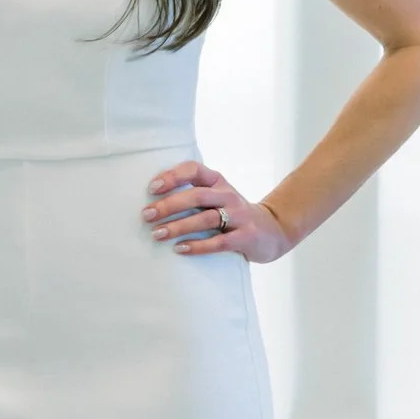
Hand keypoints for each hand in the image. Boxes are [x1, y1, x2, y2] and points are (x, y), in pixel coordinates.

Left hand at [140, 159, 292, 264]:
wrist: (272, 231)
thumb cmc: (232, 213)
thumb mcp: (216, 197)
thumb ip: (192, 195)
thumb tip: (152, 202)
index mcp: (217, 181)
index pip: (194, 169)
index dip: (172, 176)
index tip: (151, 188)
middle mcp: (228, 195)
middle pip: (196, 196)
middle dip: (169, 205)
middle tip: (146, 215)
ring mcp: (239, 215)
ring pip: (206, 219)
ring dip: (179, 226)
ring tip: (157, 234)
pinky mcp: (246, 237)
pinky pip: (220, 242)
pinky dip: (198, 246)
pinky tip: (180, 249)